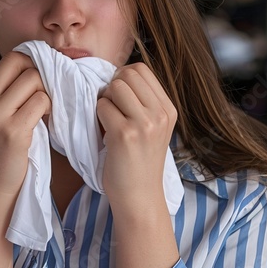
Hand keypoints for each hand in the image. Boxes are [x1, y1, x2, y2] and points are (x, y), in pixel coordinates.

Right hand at [0, 51, 50, 206]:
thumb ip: (5, 94)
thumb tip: (37, 69)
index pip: (10, 59)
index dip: (31, 64)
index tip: (40, 79)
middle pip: (22, 64)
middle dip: (40, 76)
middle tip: (44, 95)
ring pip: (34, 80)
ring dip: (46, 94)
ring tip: (43, 112)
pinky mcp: (12, 132)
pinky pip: (41, 102)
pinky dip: (48, 109)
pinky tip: (44, 123)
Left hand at [97, 63, 176, 213]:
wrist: (140, 198)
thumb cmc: (140, 162)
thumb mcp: (154, 128)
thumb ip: (143, 102)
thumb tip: (118, 76)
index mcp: (168, 109)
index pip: (141, 69)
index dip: (123, 77)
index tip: (120, 97)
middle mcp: (160, 114)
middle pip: (127, 74)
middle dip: (113, 87)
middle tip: (113, 108)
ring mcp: (144, 124)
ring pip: (114, 87)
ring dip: (105, 101)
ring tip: (110, 120)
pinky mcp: (125, 134)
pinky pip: (102, 106)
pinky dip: (98, 116)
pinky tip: (105, 133)